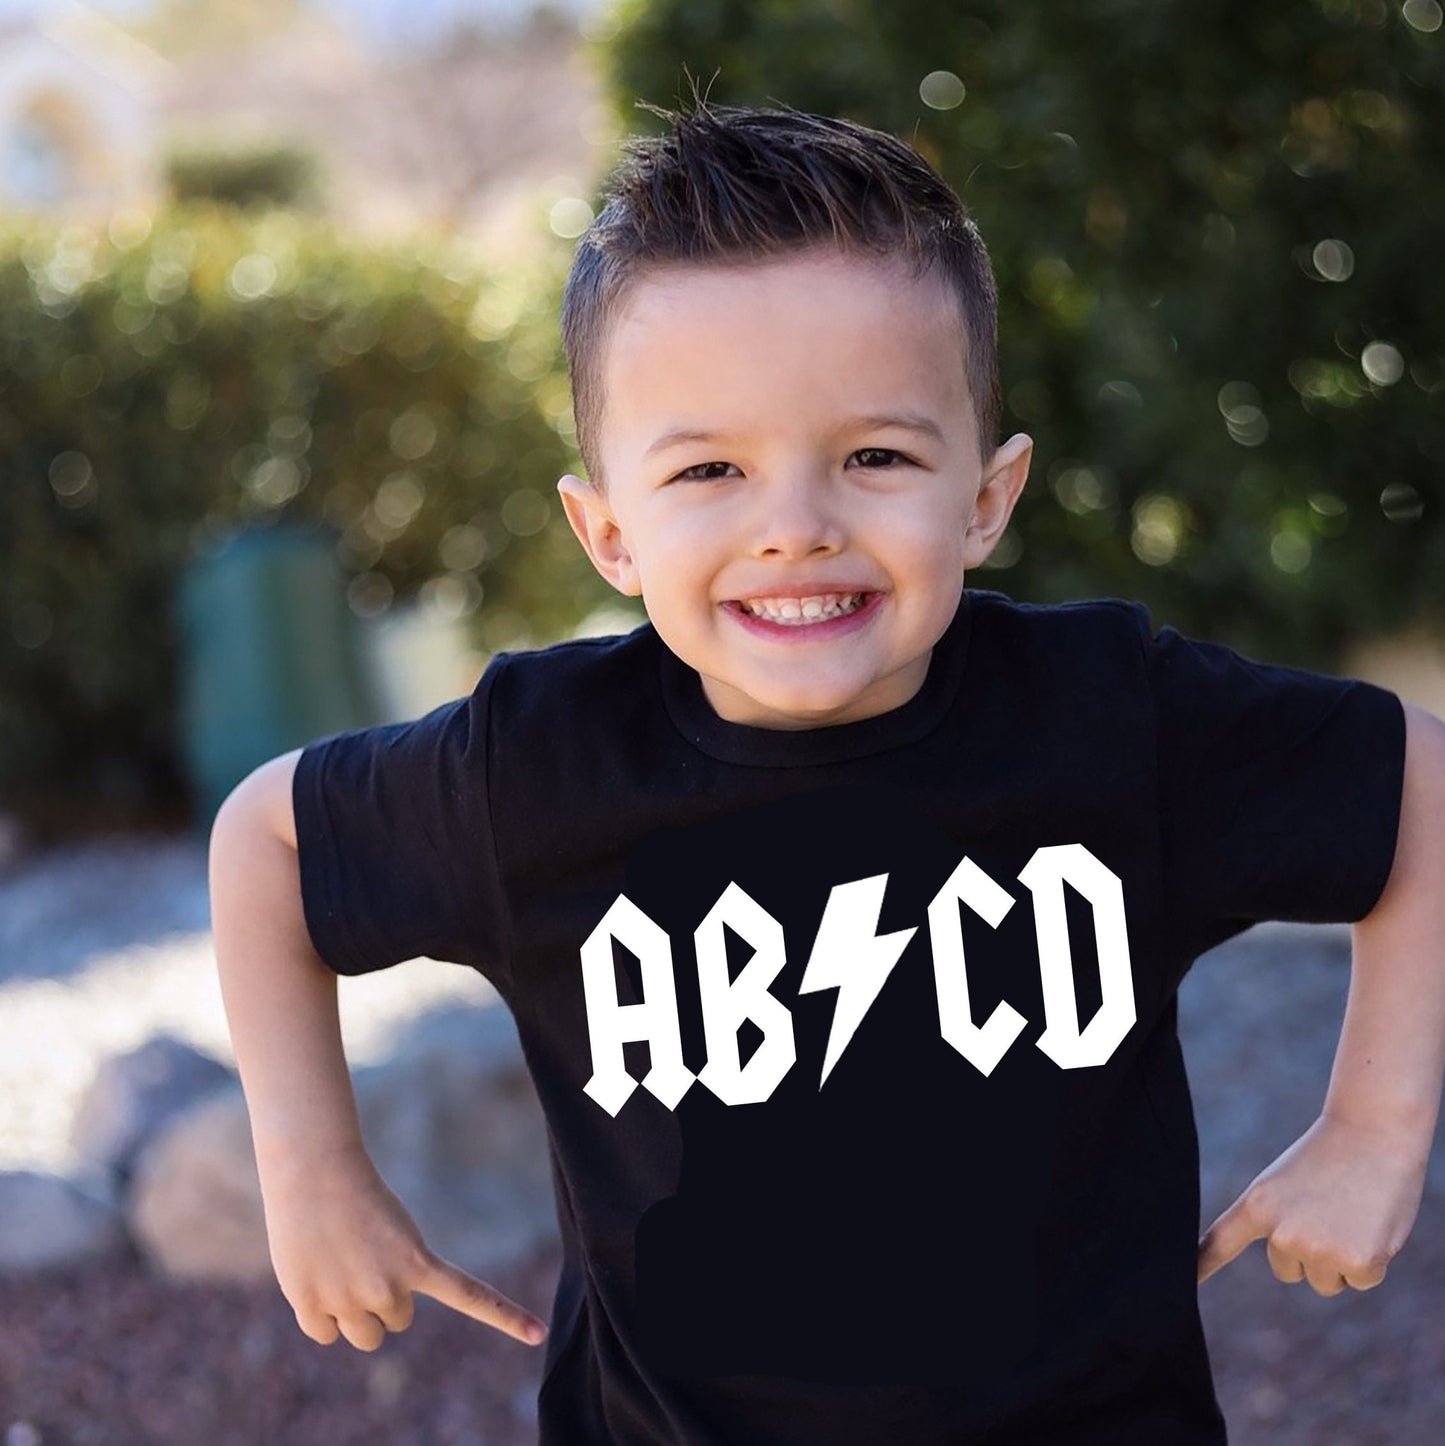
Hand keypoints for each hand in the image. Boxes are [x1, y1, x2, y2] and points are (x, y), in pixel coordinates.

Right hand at [258, 1141, 549, 1350]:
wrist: (313, 1170)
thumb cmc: (355, 1195)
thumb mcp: (392, 1232)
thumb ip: (396, 1276)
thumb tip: (381, 1317)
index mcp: (419, 1261)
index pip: (470, 1296)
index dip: (505, 1317)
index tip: (539, 1335)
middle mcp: (388, 1287)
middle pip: (397, 1321)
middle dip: (384, 1299)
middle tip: (365, 1260)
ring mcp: (349, 1300)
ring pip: (365, 1336)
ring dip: (355, 1314)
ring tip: (340, 1269)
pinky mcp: (311, 1305)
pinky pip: (325, 1333)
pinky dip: (319, 1314)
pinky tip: (313, 1275)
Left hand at [1196, 1113, 1428, 1292]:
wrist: (1374, 1132)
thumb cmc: (1331, 1156)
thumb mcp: (1285, 1185)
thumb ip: (1276, 1221)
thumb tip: (1283, 1252)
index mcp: (1257, 1204)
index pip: (1220, 1243)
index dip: (1201, 1266)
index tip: (1182, 1281)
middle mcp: (1281, 1231)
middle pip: (1288, 1271)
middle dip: (1309, 1252)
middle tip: (1329, 1210)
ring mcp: (1317, 1248)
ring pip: (1325, 1281)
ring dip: (1341, 1259)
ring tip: (1351, 1215)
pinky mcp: (1357, 1261)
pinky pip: (1361, 1280)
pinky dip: (1374, 1261)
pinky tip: (1374, 1225)